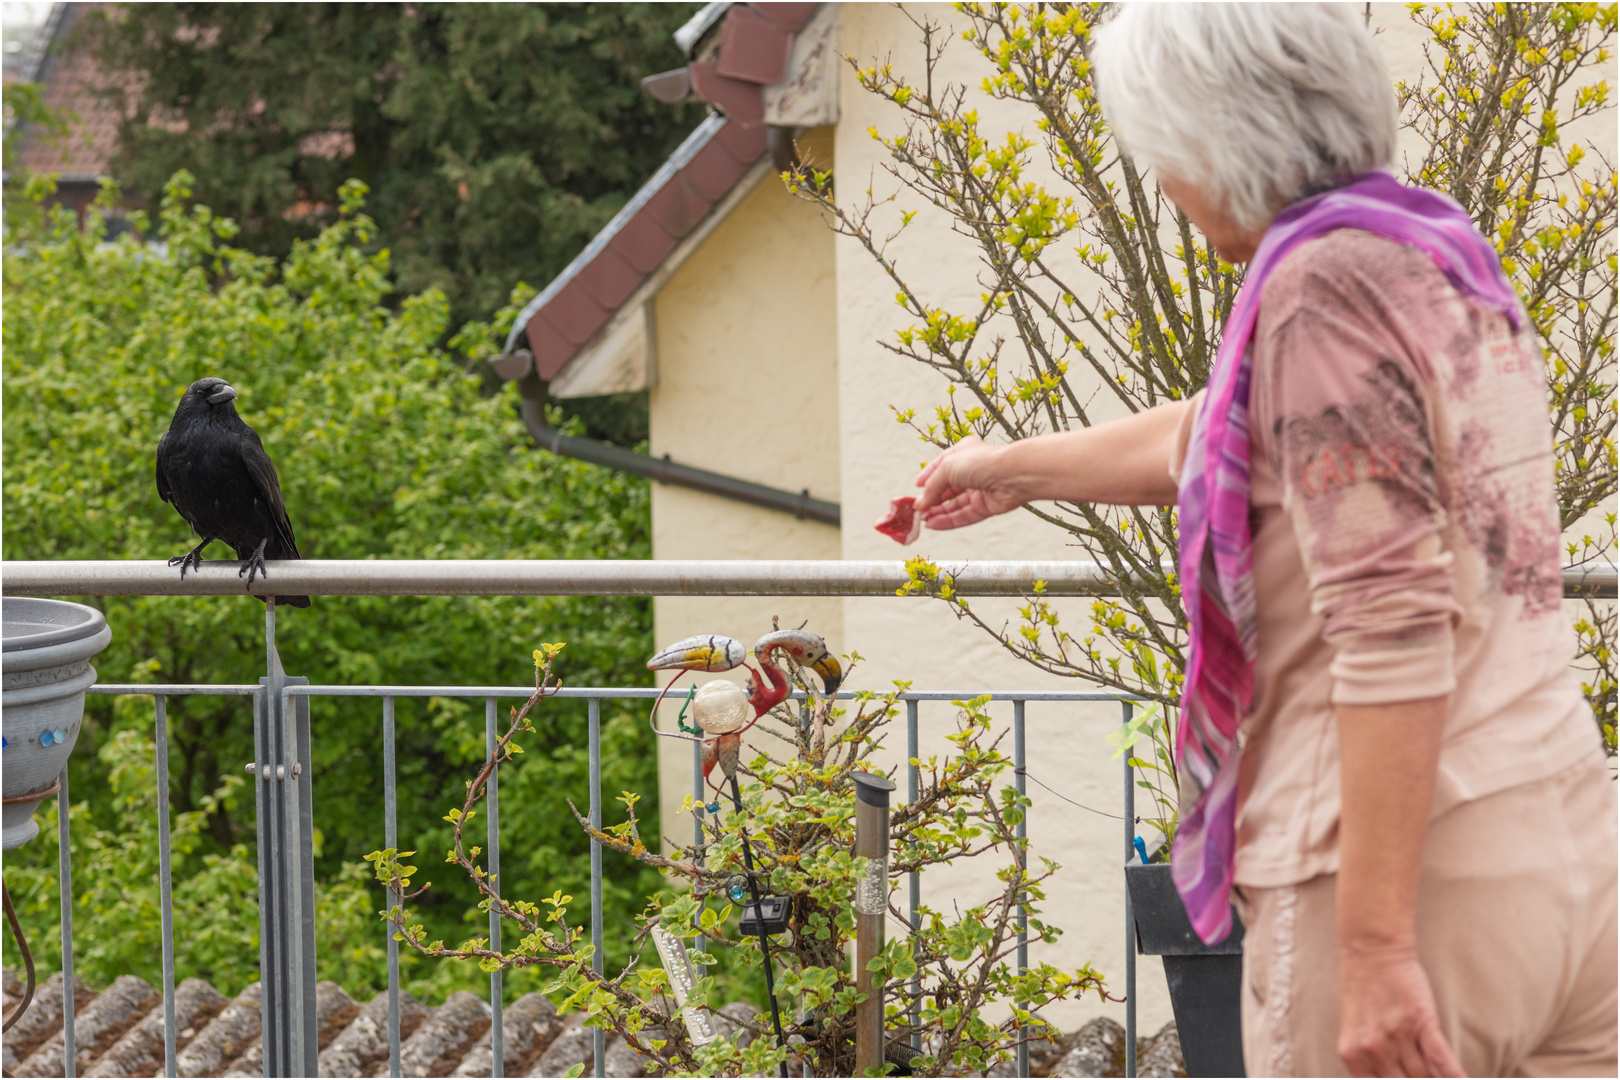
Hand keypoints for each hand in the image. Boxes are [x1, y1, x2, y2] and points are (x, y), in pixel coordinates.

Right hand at [912, 437, 1026, 529]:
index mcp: (963, 453)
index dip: (928, 477)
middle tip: (917, 509)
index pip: (941, 465)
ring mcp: (980, 489)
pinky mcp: (987, 506)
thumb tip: (920, 504)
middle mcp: (972, 470)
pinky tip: (933, 524)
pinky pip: (964, 515)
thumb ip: (932, 487)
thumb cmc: (981, 462)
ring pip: (955, 504)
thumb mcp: (947, 468)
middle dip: (931, 498)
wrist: (1013, 475)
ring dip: (938, 512)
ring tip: (922, 519)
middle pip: (948, 488)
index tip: (916, 487)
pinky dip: (948, 521)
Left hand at [1338, 944, 1464, 1076]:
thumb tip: (1391, 1078)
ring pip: (1425, 1077)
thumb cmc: (1363, 991)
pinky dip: (1455, 1076)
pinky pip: (1443, 1060)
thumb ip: (1367, 1059)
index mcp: (1352, 1055)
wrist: (1372, 952)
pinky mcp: (1422, 1022)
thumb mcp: (1354, 1030)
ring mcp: (1397, 1037)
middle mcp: (1372, 1050)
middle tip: (1424, 1079)